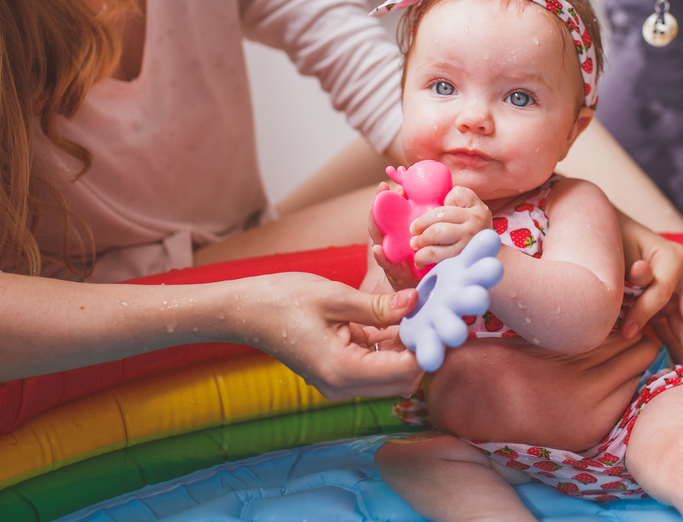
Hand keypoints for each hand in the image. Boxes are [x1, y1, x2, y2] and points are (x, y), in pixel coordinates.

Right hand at [238, 272, 422, 401]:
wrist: (244, 311)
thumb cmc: (282, 299)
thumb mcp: (335, 296)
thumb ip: (378, 306)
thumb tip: (415, 302)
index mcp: (342, 371)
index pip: (404, 372)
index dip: (426, 347)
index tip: (437, 319)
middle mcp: (342, 386)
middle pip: (402, 381)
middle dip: (419, 350)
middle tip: (428, 314)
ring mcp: (338, 383)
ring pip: (391, 375)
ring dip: (404, 348)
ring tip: (411, 312)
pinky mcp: (336, 374)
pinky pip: (374, 366)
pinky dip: (387, 347)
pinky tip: (391, 317)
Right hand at [369, 183, 421, 290]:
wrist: (421, 291)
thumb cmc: (426, 263)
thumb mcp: (427, 240)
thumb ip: (427, 222)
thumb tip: (442, 195)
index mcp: (397, 234)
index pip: (391, 211)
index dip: (389, 196)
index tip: (392, 182)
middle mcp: (390, 243)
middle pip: (381, 220)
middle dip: (380, 204)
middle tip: (384, 188)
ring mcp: (389, 257)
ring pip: (379, 238)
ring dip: (376, 224)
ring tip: (375, 210)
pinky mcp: (394, 273)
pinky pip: (387, 264)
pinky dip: (381, 257)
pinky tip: (378, 249)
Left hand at [409, 186, 491, 270]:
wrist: (484, 258)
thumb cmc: (466, 231)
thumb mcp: (462, 211)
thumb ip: (443, 199)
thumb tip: (403, 191)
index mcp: (475, 205)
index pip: (454, 194)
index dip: (441, 198)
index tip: (429, 211)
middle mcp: (476, 219)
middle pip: (440, 214)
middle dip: (422, 223)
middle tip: (414, 231)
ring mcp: (471, 238)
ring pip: (437, 232)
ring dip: (421, 239)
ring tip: (415, 244)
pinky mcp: (463, 256)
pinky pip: (437, 253)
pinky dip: (424, 256)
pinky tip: (420, 259)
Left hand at [617, 214, 682, 370]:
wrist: (601, 233)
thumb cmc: (611, 239)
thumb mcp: (622, 250)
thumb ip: (633, 268)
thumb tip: (641, 273)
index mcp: (672, 258)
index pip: (663, 292)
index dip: (645, 312)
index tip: (626, 332)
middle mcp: (680, 278)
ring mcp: (674, 295)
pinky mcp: (664, 308)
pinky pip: (673, 332)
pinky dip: (678, 351)